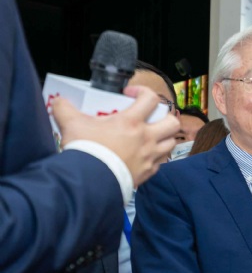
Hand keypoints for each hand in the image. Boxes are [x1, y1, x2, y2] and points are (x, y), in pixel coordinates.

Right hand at [51, 86, 180, 185]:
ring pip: (171, 142)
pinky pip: (162, 161)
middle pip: (172, 122)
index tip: (131, 94)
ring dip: (164, 137)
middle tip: (150, 118)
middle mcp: (146, 138)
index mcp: (131, 122)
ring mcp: (150, 156)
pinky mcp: (149, 172)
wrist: (90, 181)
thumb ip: (64, 108)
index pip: (151, 98)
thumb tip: (59, 101)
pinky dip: (157, 156)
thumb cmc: (85, 150)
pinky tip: (145, 155)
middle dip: (164, 117)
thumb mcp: (70, 124)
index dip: (143, 91)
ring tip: (151, 136)